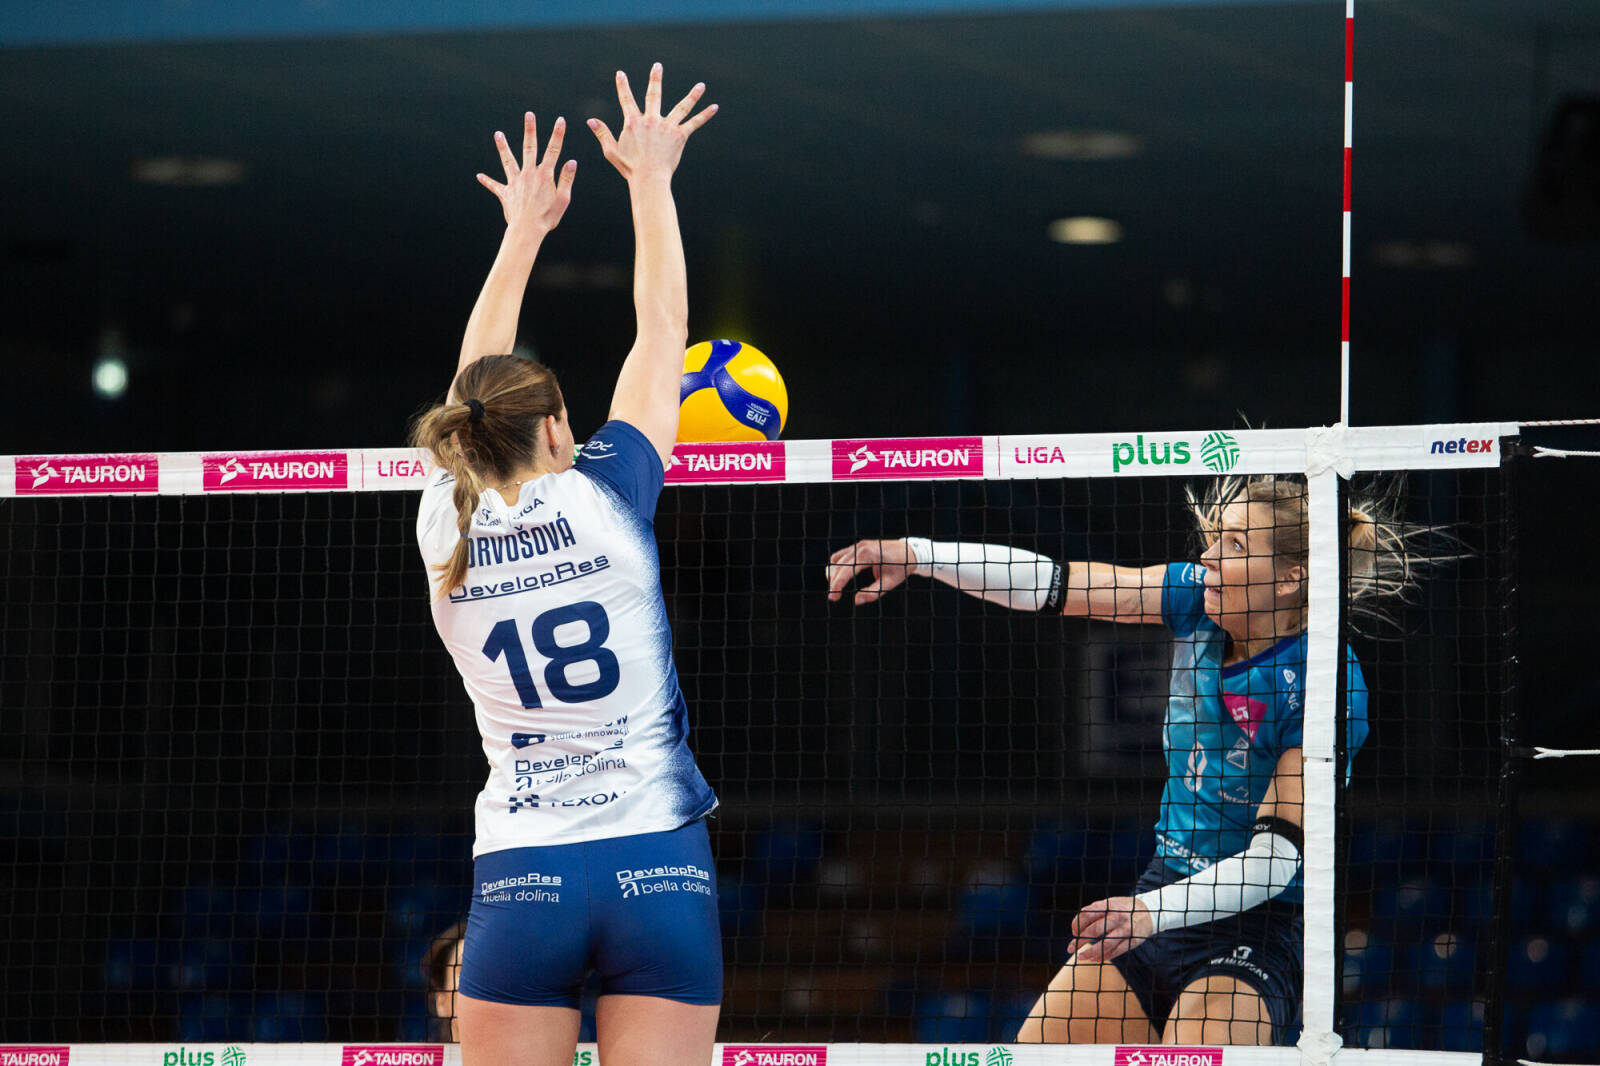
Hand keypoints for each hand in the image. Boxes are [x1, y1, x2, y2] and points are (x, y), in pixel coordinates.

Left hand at [476, 112, 576, 234]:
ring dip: (503, 147)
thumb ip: (566, 179)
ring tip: (497, 134)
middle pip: (529, 147)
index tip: (560, 120)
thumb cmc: (547, 217)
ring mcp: (515, 182)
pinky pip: (495, 186)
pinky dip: (487, 181)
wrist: (527, 230)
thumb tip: (572, 162)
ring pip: (508, 160)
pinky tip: (480, 176)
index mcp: (545, 175)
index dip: (558, 134)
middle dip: (530, 130)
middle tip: (529, 114)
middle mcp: (529, 174)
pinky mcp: (505, 193)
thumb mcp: (563, 200)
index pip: (553, 150)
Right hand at [587, 63, 716, 183]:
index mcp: (633, 122)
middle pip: (653, 95)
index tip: (621, 73)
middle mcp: (651, 119)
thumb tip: (590, 121)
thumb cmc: (629, 168)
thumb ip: (602, 134)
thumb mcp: (611, 151)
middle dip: (655, 79)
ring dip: (692, 95)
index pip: (626, 99)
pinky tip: (714, 107)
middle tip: (657, 66)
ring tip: (701, 86)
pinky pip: (694, 123)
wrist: (648, 179)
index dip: (622, 86)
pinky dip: (705, 115)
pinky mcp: (680, 135)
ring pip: (681, 106)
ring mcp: (667, 126)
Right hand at [826, 539, 916, 604]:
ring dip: (833, 574)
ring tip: (836, 589)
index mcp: (868, 554)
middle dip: (834, 582)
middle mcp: (860, 547)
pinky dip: (837, 566)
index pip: (846, 570)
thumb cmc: (901, 568)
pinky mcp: (858, 546)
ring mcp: (858, 545)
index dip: (838, 584)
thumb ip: (873, 593)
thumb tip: (856, 601)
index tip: (833, 597)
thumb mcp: (889, 583)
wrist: (909, 552)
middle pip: (839, 565)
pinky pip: (841, 556)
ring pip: (837, 559)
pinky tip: (838, 577)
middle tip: (833, 598)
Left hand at [1066, 896, 1153, 963]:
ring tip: (1081, 957)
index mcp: (1109, 906)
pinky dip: (1104, 956)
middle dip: (1079, 941)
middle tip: (1070, 948)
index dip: (1077, 924)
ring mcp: (1125, 930)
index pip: (1087, 915)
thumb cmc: (1124, 908)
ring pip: (1105, 944)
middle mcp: (1117, 917)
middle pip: (1094, 930)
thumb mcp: (1111, 902)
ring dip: (1091, 952)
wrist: (1149, 912)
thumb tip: (1079, 918)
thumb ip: (1096, 909)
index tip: (1074, 932)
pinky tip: (1095, 959)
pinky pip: (1116, 951)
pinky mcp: (1132, 941)